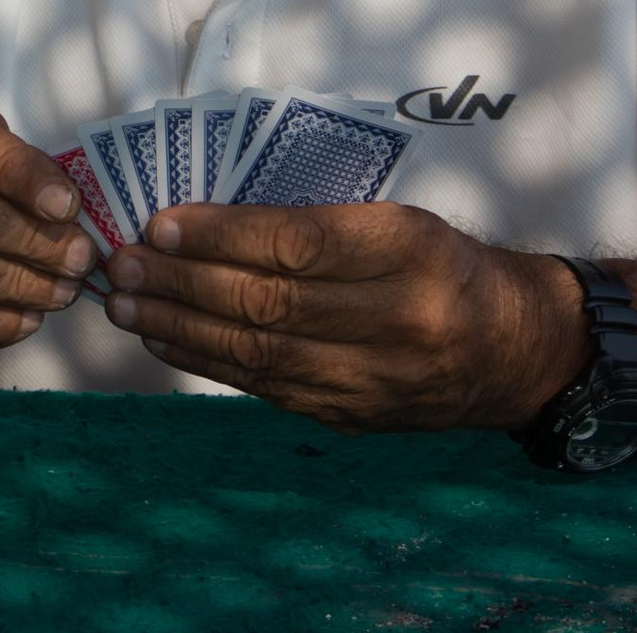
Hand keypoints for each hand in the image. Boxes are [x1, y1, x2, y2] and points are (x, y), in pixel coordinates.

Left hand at [102, 202, 583, 432]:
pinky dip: (207, 360)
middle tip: (121, 263)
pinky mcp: (354, 416)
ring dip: (179, 326)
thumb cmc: (441, 264)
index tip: (161, 224)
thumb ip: (315, 222)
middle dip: (182, 283)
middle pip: (269, 303)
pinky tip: (165, 337)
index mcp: (409, 250)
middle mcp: (397, 319)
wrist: (515, 350)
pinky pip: (266, 387)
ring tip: (123, 303)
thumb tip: (204, 222)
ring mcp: (375, 378)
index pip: (298, 244)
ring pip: (259, 353)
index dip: (222, 236)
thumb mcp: (398, 221)